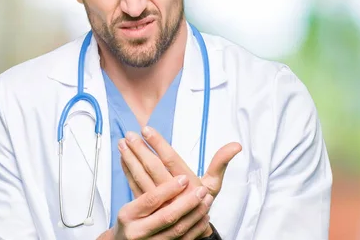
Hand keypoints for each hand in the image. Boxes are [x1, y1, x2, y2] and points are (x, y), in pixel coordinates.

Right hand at [108, 175, 211, 239]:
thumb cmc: (131, 222)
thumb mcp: (130, 205)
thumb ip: (140, 183)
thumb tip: (143, 153)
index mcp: (129, 215)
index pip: (150, 200)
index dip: (168, 189)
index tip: (184, 178)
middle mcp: (139, 230)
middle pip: (167, 216)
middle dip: (187, 202)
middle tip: (201, 190)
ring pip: (177, 229)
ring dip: (195, 214)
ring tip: (207, 200)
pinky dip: (196, 228)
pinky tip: (205, 217)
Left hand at [119, 127, 241, 236]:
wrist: (188, 231)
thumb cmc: (200, 203)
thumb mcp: (213, 185)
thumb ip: (221, 162)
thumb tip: (236, 145)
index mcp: (188, 185)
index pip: (170, 160)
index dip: (158, 144)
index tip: (147, 130)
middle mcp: (172, 194)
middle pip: (152, 168)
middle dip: (140, 149)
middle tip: (130, 134)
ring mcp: (157, 202)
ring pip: (140, 177)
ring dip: (130, 158)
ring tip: (123, 142)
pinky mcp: (146, 207)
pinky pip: (134, 186)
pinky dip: (127, 171)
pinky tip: (123, 158)